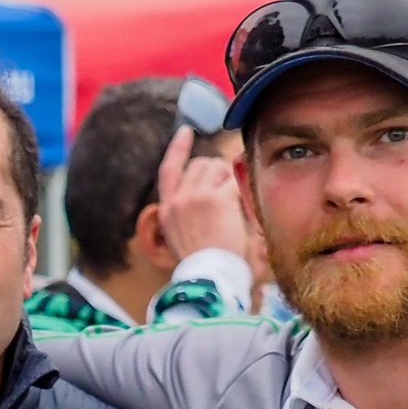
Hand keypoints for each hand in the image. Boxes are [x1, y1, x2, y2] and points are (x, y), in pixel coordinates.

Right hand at [153, 125, 251, 262]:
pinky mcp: (214, 199)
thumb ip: (190, 210)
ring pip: (217, 168)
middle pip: (199, 164)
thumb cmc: (205, 264)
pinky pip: (233, 182)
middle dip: (217, 172)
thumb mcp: (185, 236)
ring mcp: (194, 198)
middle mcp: (176, 201)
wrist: (211, 276)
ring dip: (230, 180)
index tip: (185, 131)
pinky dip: (241, 193)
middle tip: (229, 192)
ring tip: (233, 206)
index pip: (168, 169)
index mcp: (167, 211)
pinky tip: (240, 211)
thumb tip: (211, 183)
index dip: (178, 149)